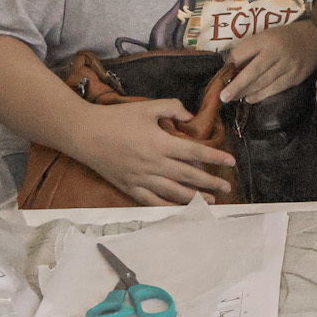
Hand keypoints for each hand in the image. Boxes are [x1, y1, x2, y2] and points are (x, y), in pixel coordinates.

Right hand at [70, 97, 236, 205]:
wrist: (85, 134)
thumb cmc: (117, 119)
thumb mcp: (148, 107)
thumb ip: (172, 108)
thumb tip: (190, 116)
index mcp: (160, 143)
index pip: (195, 152)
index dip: (215, 157)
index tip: (230, 162)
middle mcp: (154, 164)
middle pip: (189, 176)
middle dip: (211, 183)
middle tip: (227, 187)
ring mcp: (141, 178)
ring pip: (174, 192)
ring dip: (194, 198)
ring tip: (210, 202)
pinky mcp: (129, 187)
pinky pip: (152, 201)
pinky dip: (168, 206)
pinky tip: (180, 209)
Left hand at [223, 19, 316, 102]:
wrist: (316, 38)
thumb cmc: (286, 37)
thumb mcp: (268, 34)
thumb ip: (252, 48)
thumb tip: (231, 65)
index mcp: (267, 38)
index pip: (244, 51)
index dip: (232, 62)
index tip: (225, 70)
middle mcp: (278, 51)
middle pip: (253, 71)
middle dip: (236, 85)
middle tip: (222, 97)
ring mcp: (288, 65)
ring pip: (263, 83)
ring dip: (245, 92)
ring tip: (233, 98)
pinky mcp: (295, 76)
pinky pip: (275, 89)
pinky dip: (261, 95)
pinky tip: (250, 99)